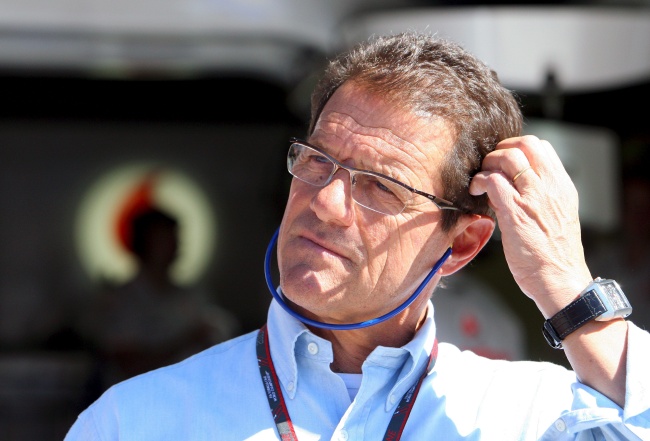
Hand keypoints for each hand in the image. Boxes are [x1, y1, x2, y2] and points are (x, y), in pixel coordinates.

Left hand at [469, 135, 592, 316]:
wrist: (561, 281)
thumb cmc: (554, 256)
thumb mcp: (556, 217)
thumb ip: (539, 198)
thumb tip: (511, 187)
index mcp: (562, 187)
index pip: (542, 147)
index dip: (517, 148)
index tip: (504, 163)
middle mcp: (550, 187)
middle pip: (525, 143)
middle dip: (501, 149)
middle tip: (489, 167)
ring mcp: (533, 197)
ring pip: (507, 157)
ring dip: (488, 163)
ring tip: (481, 180)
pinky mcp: (515, 212)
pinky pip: (493, 181)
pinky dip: (480, 181)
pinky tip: (476, 192)